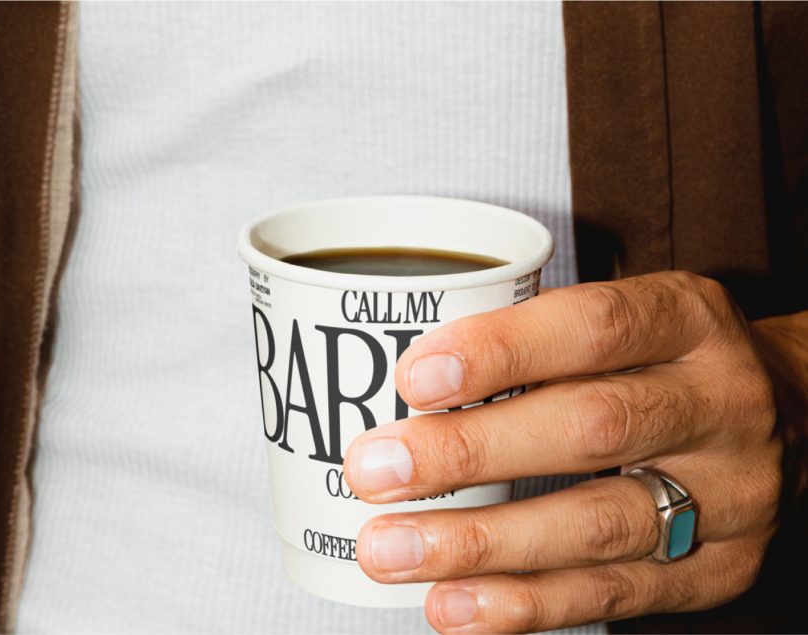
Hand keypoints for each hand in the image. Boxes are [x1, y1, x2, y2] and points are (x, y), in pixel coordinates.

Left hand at [342, 271, 783, 632]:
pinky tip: (452, 604)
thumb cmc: (662, 361)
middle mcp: (719, 403)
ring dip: (479, 543)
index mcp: (688, 320)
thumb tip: (408, 389)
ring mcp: (726, 494)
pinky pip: (613, 595)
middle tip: (374, 472)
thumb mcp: (623, 321)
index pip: (594, 327)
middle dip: (469, 454)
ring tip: (389, 550)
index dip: (500, 352)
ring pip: (597, 524)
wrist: (783, 418)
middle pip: (592, 427)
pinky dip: (523, 603)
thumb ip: (537, 343)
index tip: (412, 379)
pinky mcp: (715, 570)